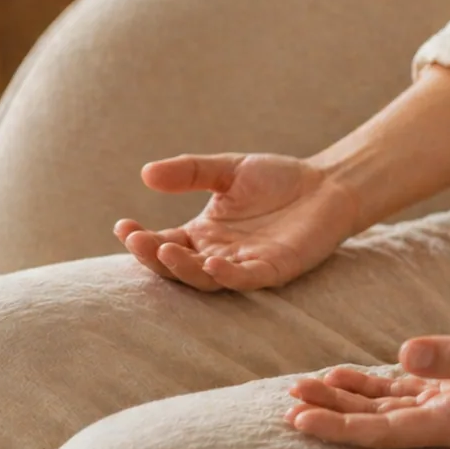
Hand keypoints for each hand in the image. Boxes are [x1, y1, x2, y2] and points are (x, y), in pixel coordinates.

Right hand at [113, 151, 356, 292]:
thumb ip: (191, 171)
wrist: (328, 185)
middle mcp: (218, 254)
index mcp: (203, 234)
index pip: (163, 243)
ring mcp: (244, 265)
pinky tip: (213, 262)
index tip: (122, 226)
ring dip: (184, 268)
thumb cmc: (278, 180)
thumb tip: (146, 172)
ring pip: (205, 278)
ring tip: (165, 251)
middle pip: (177, 266)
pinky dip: (228, 275)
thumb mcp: (228, 169)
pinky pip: (245, 278)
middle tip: (135, 240)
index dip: (141, 239)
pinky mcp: (273, 270)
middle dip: (153, 257)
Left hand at [283, 326, 449, 448]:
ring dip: (350, 400)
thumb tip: (402, 354)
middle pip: (379, 424)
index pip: (385, 432)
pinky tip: (355, 376)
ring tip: (307, 388)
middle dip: (332, 414)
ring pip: (392, 409)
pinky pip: (415, 395)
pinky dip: (382, 386)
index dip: (338, 428)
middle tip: (286, 400)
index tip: (297, 419)